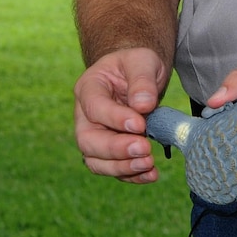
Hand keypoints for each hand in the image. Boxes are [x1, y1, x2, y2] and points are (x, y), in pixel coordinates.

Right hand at [73, 47, 168, 184]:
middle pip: (88, 140)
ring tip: (149, 165)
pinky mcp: (108, 152)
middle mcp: (84, 115)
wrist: (139, 75)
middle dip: (115, 149)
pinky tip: (151, 174)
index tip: (141, 125)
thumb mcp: (143, 60)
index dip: (115, 119)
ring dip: (122, 167)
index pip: (94, 107)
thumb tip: (143, 106)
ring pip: (96, 161)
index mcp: (89, 87)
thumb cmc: (137, 65)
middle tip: (144, 149)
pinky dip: (131, 176)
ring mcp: (94, 136)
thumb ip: (142, 80)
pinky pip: (113, 169)